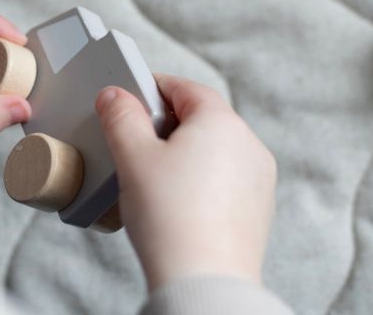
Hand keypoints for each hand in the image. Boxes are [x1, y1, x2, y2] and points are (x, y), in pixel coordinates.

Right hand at [95, 75, 276, 290]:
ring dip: (184, 151)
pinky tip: (176, 200)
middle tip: (134, 140)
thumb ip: (121, 117)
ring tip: (152, 176)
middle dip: (166, 123)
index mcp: (221, 121)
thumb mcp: (132, 157)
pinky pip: (224, 177)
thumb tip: (115, 95)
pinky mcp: (258, 207)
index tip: (129, 99)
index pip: (184, 88)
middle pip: (200, 116)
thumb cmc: (170, 218)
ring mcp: (258, 177)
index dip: (152, 88)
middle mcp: (248, 143)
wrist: (204, 283)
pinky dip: (200, 178)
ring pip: (213, 147)